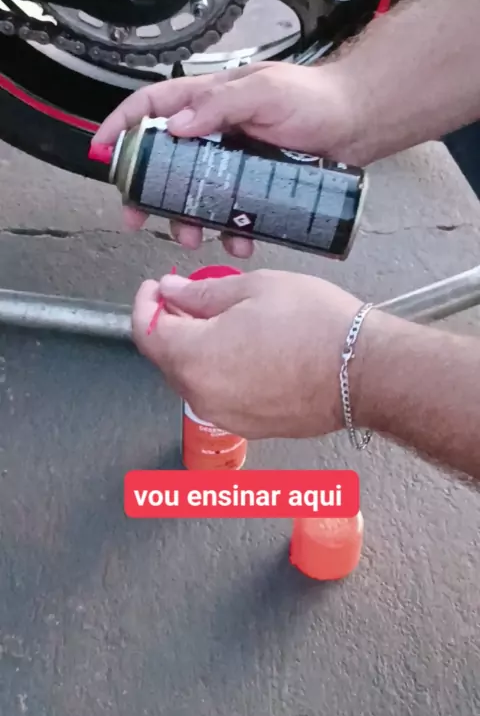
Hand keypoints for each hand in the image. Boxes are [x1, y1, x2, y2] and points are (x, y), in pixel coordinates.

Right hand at [94, 61, 356, 257]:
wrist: (358, 124)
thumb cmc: (316, 98)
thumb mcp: (266, 91)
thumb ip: (221, 104)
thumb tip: (177, 126)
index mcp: (209, 100)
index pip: (151, 106)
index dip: (121, 126)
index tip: (102, 150)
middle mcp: (215, 131)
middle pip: (164, 161)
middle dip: (147, 192)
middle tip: (138, 217)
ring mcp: (232, 161)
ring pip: (194, 194)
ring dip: (187, 219)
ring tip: (193, 238)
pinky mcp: (252, 185)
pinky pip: (230, 213)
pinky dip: (228, 231)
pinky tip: (238, 242)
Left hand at [131, 268, 373, 439]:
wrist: (366, 371)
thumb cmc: (317, 325)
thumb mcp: (255, 288)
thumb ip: (201, 293)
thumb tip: (171, 292)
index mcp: (195, 357)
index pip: (146, 332)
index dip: (144, 305)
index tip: (155, 288)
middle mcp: (202, 395)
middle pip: (167, 358)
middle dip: (171, 326)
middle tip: (188, 298)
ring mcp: (226, 416)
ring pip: (193, 378)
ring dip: (195, 350)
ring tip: (223, 322)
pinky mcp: (251, 427)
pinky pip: (220, 395)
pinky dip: (219, 371)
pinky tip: (245, 350)